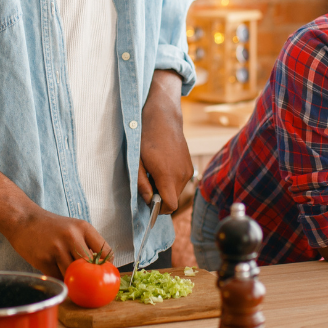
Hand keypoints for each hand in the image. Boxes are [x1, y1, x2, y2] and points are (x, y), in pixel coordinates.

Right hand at [3, 208, 109, 277]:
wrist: (23, 219)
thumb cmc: (51, 227)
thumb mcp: (73, 228)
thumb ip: (87, 244)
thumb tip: (101, 269)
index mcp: (83, 227)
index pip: (106, 253)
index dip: (105, 267)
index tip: (101, 273)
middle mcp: (72, 236)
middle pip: (90, 268)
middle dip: (88, 276)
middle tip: (85, 280)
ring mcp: (57, 248)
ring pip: (74, 276)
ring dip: (72, 279)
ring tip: (66, 272)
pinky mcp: (44, 260)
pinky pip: (58, 278)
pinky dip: (58, 278)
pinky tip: (53, 268)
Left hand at [138, 70, 193, 213]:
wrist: (163, 118)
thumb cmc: (146, 138)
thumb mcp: (137, 161)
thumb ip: (141, 183)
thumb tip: (148, 200)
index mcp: (168, 176)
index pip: (170, 206)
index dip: (159, 209)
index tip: (149, 202)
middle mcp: (182, 175)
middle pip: (173, 199)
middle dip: (161, 197)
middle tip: (148, 183)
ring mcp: (188, 170)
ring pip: (177, 191)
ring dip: (166, 188)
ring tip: (154, 172)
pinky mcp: (190, 165)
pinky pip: (181, 181)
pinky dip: (172, 180)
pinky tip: (162, 167)